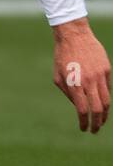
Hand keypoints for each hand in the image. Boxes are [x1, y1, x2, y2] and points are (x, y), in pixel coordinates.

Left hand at [52, 18, 110, 132]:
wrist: (74, 35)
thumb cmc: (62, 56)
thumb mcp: (58, 77)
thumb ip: (68, 93)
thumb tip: (78, 106)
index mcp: (74, 84)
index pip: (82, 109)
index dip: (84, 122)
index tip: (84, 129)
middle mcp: (89, 81)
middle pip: (98, 109)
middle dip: (97, 123)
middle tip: (95, 130)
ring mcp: (100, 75)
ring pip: (107, 100)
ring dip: (105, 113)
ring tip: (101, 120)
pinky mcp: (106, 69)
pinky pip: (107, 87)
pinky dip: (105, 97)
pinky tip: (102, 103)